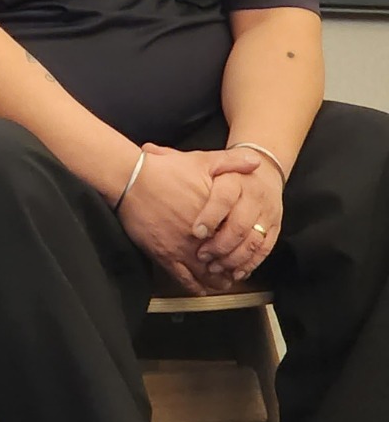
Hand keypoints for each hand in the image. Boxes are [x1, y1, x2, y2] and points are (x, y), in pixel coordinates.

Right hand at [116, 144, 238, 292]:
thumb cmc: (164, 171)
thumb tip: (255, 161)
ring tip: (220, 282)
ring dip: (217, 281)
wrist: (131, 180)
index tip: (245, 251)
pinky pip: (184, 280)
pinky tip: (199, 288)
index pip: (239, 241)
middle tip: (235, 272)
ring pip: (208, 276)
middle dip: (233, 269)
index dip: (245, 249)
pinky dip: (195, 287)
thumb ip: (231, 162)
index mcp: (216, 218)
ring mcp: (183, 250)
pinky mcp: (164, 256)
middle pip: (227, 262)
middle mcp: (203, 239)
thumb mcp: (201, 161)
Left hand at [189, 149, 283, 285]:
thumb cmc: (224, 172)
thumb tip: (147, 149)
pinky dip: (251, 262)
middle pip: (240, 225)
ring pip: (253, 240)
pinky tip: (236, 271)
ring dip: (234, 258)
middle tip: (202, 257)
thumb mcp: (202, 162)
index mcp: (235, 179)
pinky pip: (265, 249)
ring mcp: (266, 213)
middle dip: (220, 244)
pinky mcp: (275, 228)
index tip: (195, 232)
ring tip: (215, 268)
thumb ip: (176, 158)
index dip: (210, 217)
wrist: (263, 172)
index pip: (224, 198)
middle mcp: (253, 196)